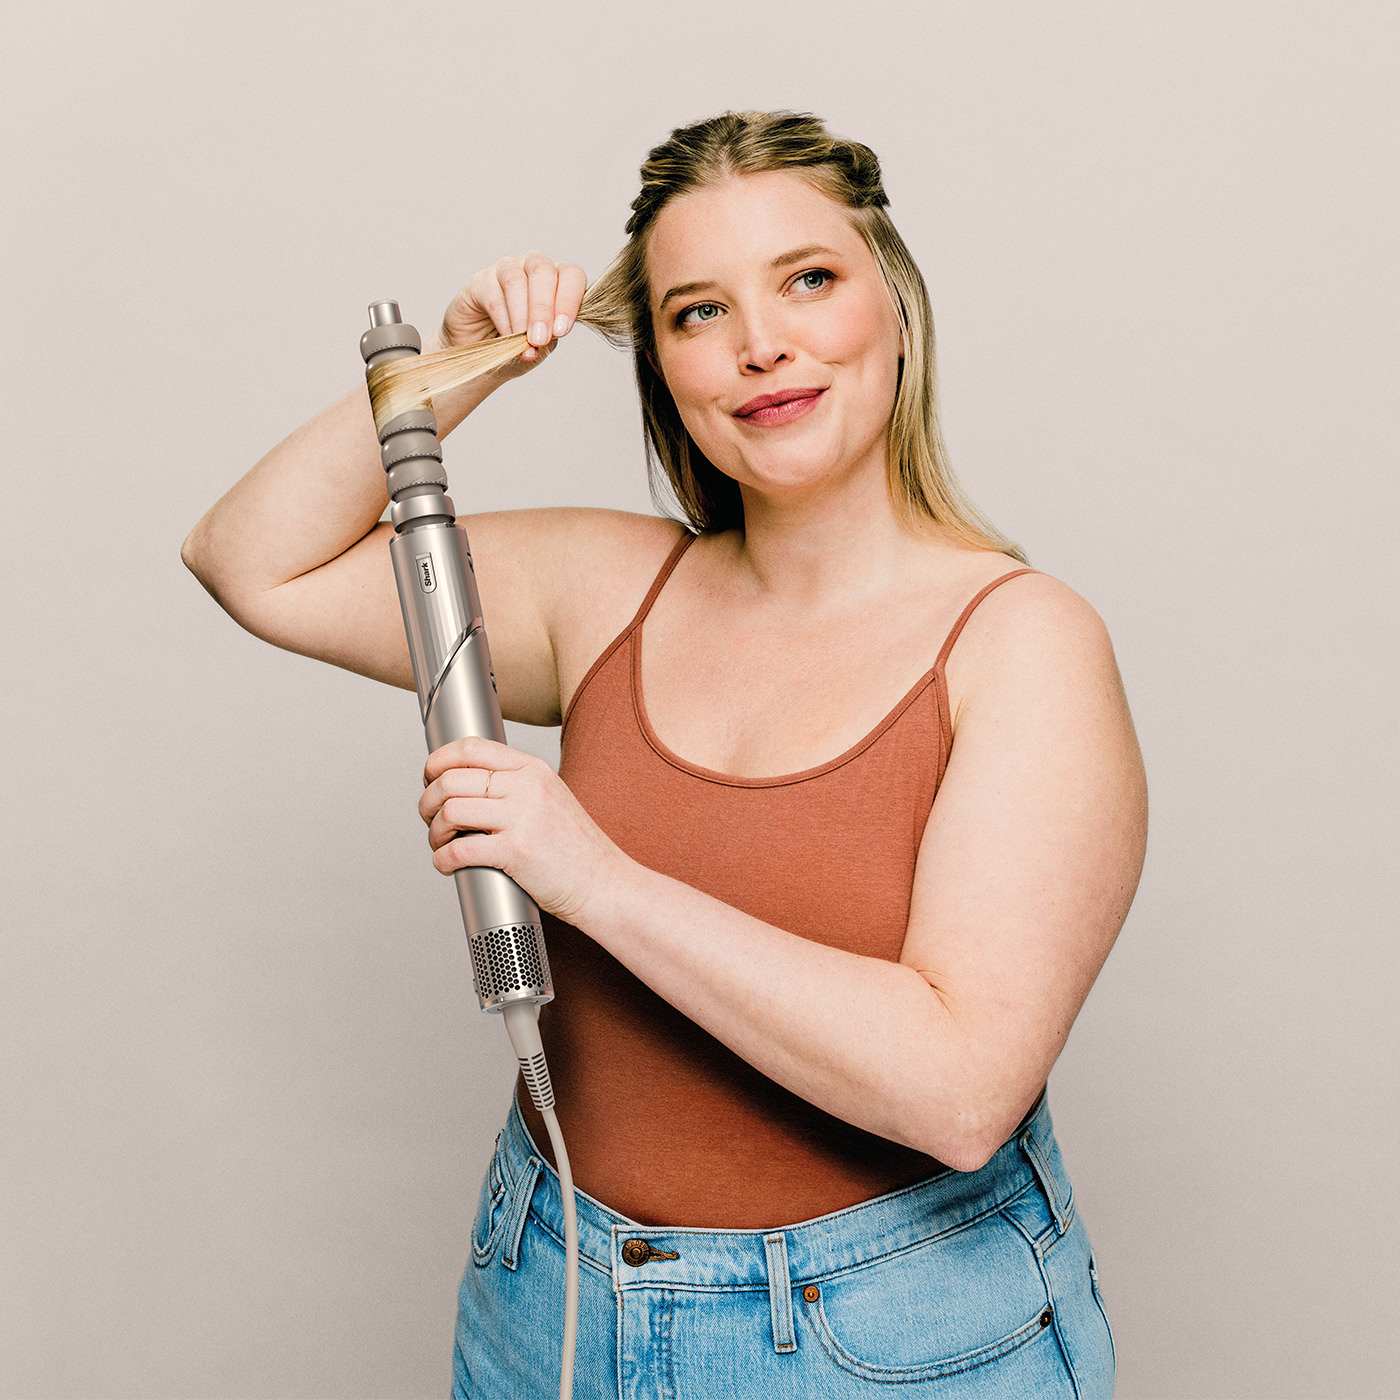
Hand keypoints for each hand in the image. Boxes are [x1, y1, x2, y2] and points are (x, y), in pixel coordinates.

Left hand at [419, 735, 626, 927]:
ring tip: (441, 844)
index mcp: (533, 770)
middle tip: (431, 818)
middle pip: (452, 779)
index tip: (430, 778)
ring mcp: (522, 818)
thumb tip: (466, 788)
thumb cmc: (576, 851)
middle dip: (428, 801)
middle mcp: (527, 787)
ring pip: (450, 811)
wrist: (605, 884)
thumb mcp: (551, 800)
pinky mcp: (516, 852)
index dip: (438, 761)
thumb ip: (516, 788)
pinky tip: (448, 864)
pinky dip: (443, 859)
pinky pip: (460, 849)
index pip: (471, 748)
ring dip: (435, 832)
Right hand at [437, 252, 586, 381]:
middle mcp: (533, 267)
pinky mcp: (480, 281)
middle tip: (540, 339)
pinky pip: (493, 295)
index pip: (572, 275)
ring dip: (522, 315)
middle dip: (543, 308)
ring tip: (525, 341)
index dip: (569, 300)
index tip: (561, 331)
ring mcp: (506, 269)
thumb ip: (548, 340)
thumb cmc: (519, 346)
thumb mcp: (541, 346)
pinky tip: (507, 339)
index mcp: (558, 279)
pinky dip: (503, 320)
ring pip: (515, 280)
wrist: (484, 355)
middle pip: (542, 271)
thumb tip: (546, 339)